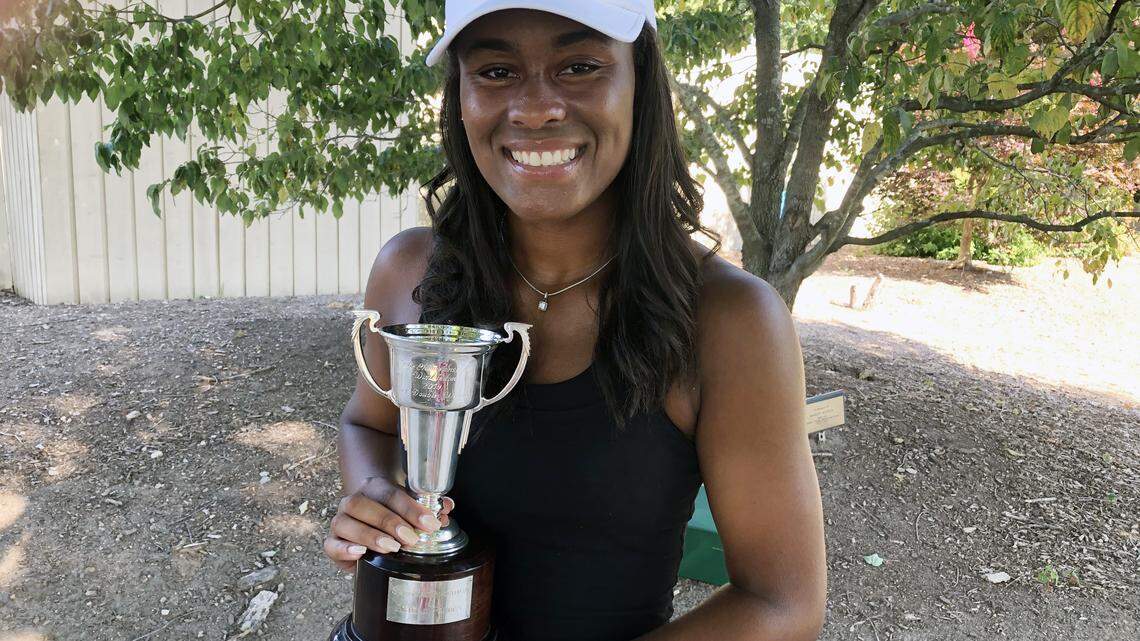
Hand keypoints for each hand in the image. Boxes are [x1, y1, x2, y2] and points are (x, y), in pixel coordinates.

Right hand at [323, 476, 454, 571]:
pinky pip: (331, 545)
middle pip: (365, 505)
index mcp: (373, 488)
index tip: (429, 523)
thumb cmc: (393, 517)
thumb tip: (446, 507)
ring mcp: (339, 521)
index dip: (411, 508)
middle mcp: (353, 501)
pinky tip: (360, 553)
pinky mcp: (331, 542)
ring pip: (345, 523)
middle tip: (411, 538)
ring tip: (392, 548)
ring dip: (370, 536)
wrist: (368, 525)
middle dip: (390, 522)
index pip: (390, 493)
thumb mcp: (410, 511)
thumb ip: (429, 509)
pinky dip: (344, 549)